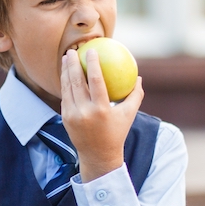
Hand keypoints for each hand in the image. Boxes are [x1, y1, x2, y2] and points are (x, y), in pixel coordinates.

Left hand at [60, 48, 143, 182]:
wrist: (98, 155)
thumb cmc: (117, 132)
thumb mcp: (129, 115)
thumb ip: (135, 95)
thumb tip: (139, 76)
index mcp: (101, 110)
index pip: (95, 81)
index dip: (93, 63)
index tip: (91, 50)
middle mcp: (85, 112)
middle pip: (76, 82)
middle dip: (73, 63)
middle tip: (73, 50)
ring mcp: (72, 115)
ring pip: (67, 87)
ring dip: (66, 70)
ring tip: (67, 57)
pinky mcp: (65, 118)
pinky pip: (65, 96)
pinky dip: (65, 83)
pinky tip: (66, 73)